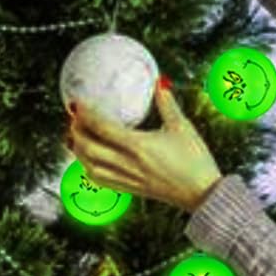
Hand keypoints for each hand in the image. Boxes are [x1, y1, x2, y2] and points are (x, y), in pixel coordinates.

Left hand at [65, 78, 222, 213]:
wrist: (202, 194)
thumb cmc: (195, 161)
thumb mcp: (182, 127)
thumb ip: (167, 103)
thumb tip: (160, 82)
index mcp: (139, 146)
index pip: (102, 128)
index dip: (86, 115)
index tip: (77, 104)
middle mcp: (129, 164)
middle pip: (89, 149)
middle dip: (76, 133)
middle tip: (74, 119)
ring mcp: (128, 179)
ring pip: (91, 167)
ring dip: (79, 152)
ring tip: (77, 138)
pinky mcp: (131, 189)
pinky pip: (102, 181)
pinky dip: (90, 169)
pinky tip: (89, 161)